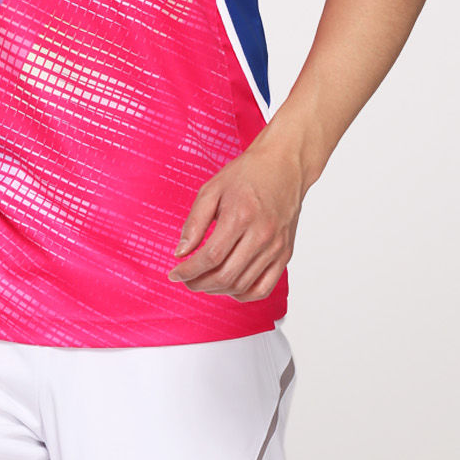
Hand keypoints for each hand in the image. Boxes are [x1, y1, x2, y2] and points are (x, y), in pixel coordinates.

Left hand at [166, 135, 306, 302]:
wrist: (284, 165)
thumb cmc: (247, 174)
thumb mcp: (212, 189)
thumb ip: (195, 222)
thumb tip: (180, 252)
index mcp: (240, 217)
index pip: (210, 257)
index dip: (188, 271)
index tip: (175, 273)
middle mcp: (261, 235)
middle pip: (225, 276)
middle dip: (198, 283)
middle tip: (186, 279)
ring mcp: (276, 247)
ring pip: (243, 285)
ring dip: (217, 290)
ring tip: (203, 282)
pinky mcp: (285, 254)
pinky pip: (264, 288)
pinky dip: (243, 295)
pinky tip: (229, 287)